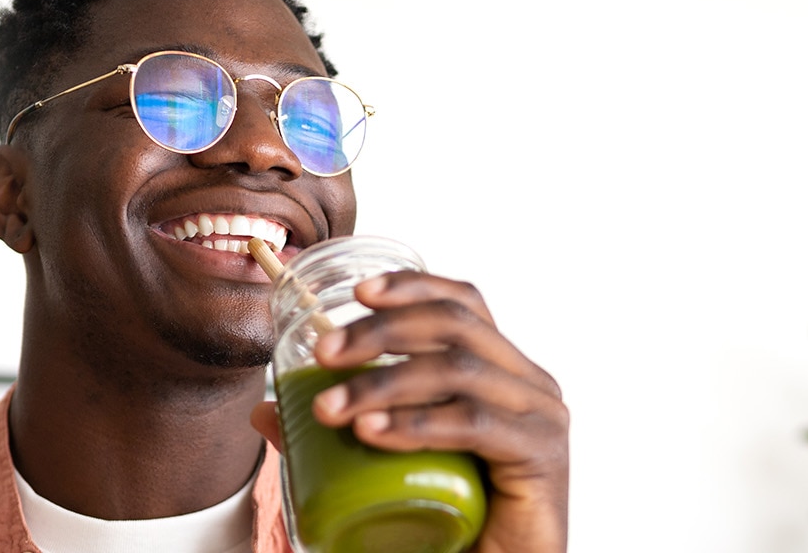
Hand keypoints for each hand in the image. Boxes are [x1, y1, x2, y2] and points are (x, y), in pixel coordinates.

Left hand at [249, 271, 568, 551]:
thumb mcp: (383, 466)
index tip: (356, 293)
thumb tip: (265, 411)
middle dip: (381, 332)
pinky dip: (417, 422)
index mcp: (499, 373)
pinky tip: (373, 432)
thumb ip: (331, 437)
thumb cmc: (447, 523)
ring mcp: (540, 417)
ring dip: (384, 380)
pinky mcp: (541, 457)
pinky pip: (474, 422)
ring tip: (330, 407)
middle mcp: (528, 385)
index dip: (412, 286)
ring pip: (457, 369)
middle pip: (455, 325)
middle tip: (323, 355)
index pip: (462, 305)